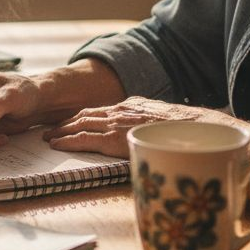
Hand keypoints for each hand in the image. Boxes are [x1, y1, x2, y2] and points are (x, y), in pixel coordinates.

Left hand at [42, 96, 249, 157]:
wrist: (203, 133)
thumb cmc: (190, 134)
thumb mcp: (167, 124)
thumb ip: (151, 128)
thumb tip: (147, 140)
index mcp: (135, 106)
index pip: (102, 109)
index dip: (83, 116)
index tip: (70, 121)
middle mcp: (123, 110)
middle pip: (86, 114)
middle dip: (66, 121)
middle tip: (49, 128)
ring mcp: (118, 123)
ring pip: (80, 124)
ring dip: (61, 130)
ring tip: (47, 136)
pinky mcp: (115, 138)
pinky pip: (84, 138)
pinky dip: (66, 140)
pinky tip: (54, 144)